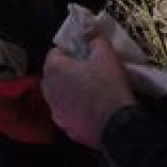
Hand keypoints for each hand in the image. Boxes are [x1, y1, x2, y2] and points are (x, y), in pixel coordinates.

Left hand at [42, 33, 136, 148]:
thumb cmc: (109, 87)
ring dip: (68, 91)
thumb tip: (93, 39)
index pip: (55, 52)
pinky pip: (66, 113)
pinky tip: (88, 110)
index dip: (70, 52)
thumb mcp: (107, 55)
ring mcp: (55, 111)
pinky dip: (73, 110)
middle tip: (86, 72)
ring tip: (87, 91)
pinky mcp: (65, 128)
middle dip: (66, 71)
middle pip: (54, 74)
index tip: (83, 55)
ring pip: (58, 95)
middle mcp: (49, 90)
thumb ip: (96, 41)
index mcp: (54, 69)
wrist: (118, 126)